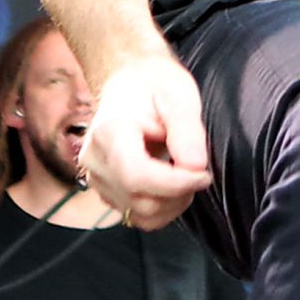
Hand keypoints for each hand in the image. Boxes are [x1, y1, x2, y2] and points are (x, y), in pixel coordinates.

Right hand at [80, 52, 210, 229]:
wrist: (130, 83)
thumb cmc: (153, 84)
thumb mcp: (179, 95)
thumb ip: (188, 131)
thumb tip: (195, 166)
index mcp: (109, 131)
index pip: (137, 174)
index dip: (175, 183)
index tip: (203, 174)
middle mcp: (96, 159)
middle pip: (141, 200)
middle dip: (179, 193)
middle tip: (200, 171)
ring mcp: (98, 178)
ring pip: (140, 215)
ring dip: (172, 204)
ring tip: (186, 176)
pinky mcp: (106, 191)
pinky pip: (136, 216)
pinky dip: (161, 210)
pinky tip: (172, 186)